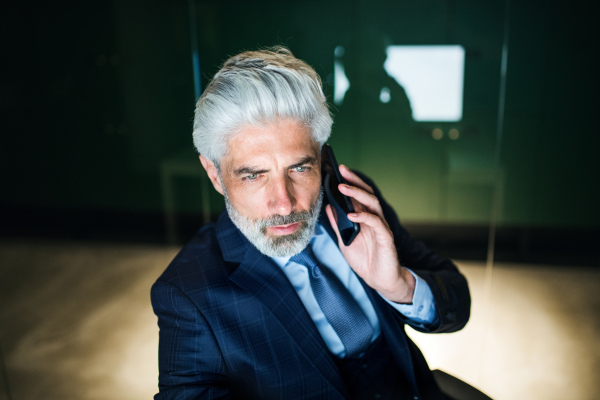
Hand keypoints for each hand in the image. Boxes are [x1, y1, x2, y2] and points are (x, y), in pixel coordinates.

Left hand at [325, 165, 414, 303]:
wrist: (379, 280)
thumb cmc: (364, 259)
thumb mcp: (344, 240)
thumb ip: (338, 224)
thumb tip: (328, 206)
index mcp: (364, 218)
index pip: (358, 195)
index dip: (350, 182)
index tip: (336, 170)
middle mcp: (374, 218)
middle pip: (367, 194)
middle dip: (354, 181)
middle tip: (342, 170)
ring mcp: (381, 227)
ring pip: (373, 204)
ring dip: (358, 194)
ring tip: (343, 187)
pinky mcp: (386, 238)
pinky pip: (376, 223)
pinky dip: (364, 217)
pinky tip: (352, 215)